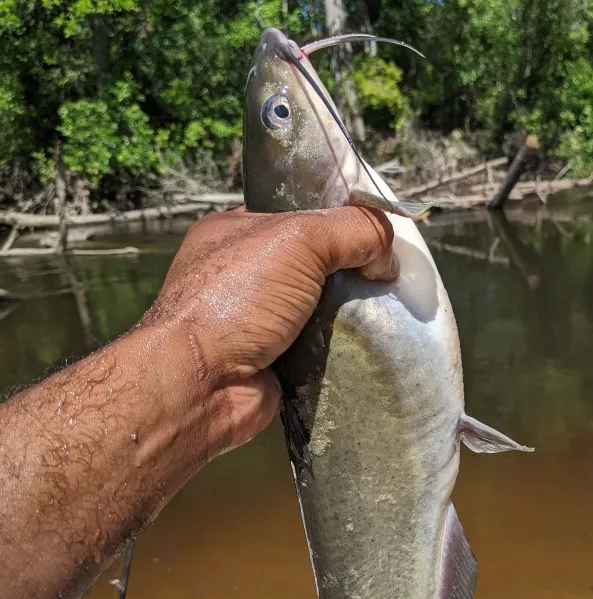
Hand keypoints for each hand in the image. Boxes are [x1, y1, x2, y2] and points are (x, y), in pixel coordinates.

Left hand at [140, 205, 396, 455]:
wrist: (199, 385)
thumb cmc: (237, 298)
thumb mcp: (299, 239)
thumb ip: (352, 229)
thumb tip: (388, 254)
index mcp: (238, 230)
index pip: (301, 213)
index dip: (341, 221)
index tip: (378, 236)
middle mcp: (245, 272)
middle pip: (316, 261)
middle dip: (351, 268)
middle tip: (388, 276)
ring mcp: (258, 318)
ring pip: (321, 304)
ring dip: (350, 309)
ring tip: (386, 310)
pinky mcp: (274, 359)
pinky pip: (320, 343)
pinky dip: (341, 343)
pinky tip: (368, 341)